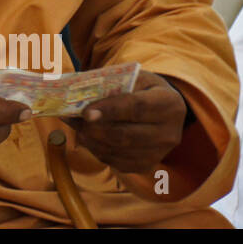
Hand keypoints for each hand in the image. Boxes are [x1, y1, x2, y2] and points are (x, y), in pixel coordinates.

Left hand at [65, 71, 187, 174]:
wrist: (163, 110)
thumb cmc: (143, 89)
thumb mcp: (134, 77)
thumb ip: (113, 84)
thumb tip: (80, 94)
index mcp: (169, 104)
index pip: (138, 108)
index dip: (110, 110)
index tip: (86, 112)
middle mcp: (170, 133)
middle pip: (127, 135)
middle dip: (95, 129)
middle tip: (73, 119)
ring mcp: (159, 153)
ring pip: (118, 151)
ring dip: (91, 140)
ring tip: (75, 125)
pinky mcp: (147, 166)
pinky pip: (117, 162)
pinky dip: (97, 150)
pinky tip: (86, 137)